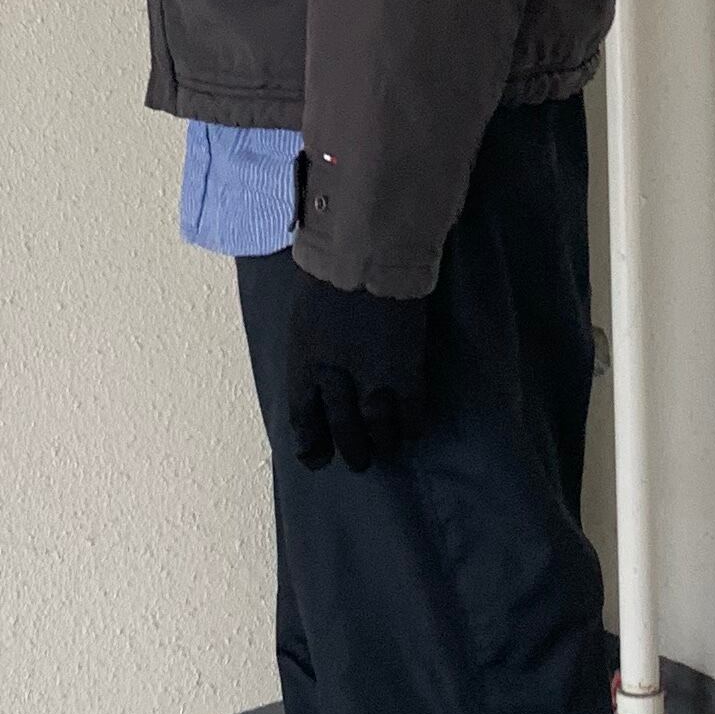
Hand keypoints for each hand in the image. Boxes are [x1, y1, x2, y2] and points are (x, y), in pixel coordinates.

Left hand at [285, 268, 432, 472]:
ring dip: (382, 443)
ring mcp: (372, 379)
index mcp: (302, 363)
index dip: (310, 443)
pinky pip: (410, 413)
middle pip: (342, 430)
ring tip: (386, 449)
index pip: (302, 416)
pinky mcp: (406, 371)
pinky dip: (411, 425)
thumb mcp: (305, 316)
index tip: (315, 458)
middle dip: (351, 450)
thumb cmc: (331, 273)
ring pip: (376, 429)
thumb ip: (310, 349)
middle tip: (359, 462)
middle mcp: (333, 379)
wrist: (369, 251)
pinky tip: (412, 428)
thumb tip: (320, 371)